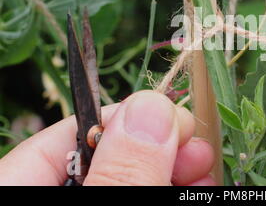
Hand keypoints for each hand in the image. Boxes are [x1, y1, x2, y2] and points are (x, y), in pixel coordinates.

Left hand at [0, 91, 214, 185]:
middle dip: (162, 144)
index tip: (175, 118)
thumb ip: (122, 171)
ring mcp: (87, 198)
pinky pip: (141, 189)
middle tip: (198, 146)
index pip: (70, 130)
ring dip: (176, 166)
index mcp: (21, 185)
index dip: (128, 117)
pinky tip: (197, 184)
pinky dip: (172, 185)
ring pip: (133, 174)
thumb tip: (150, 108)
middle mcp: (53, 191)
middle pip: (109, 153)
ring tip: (205, 168)